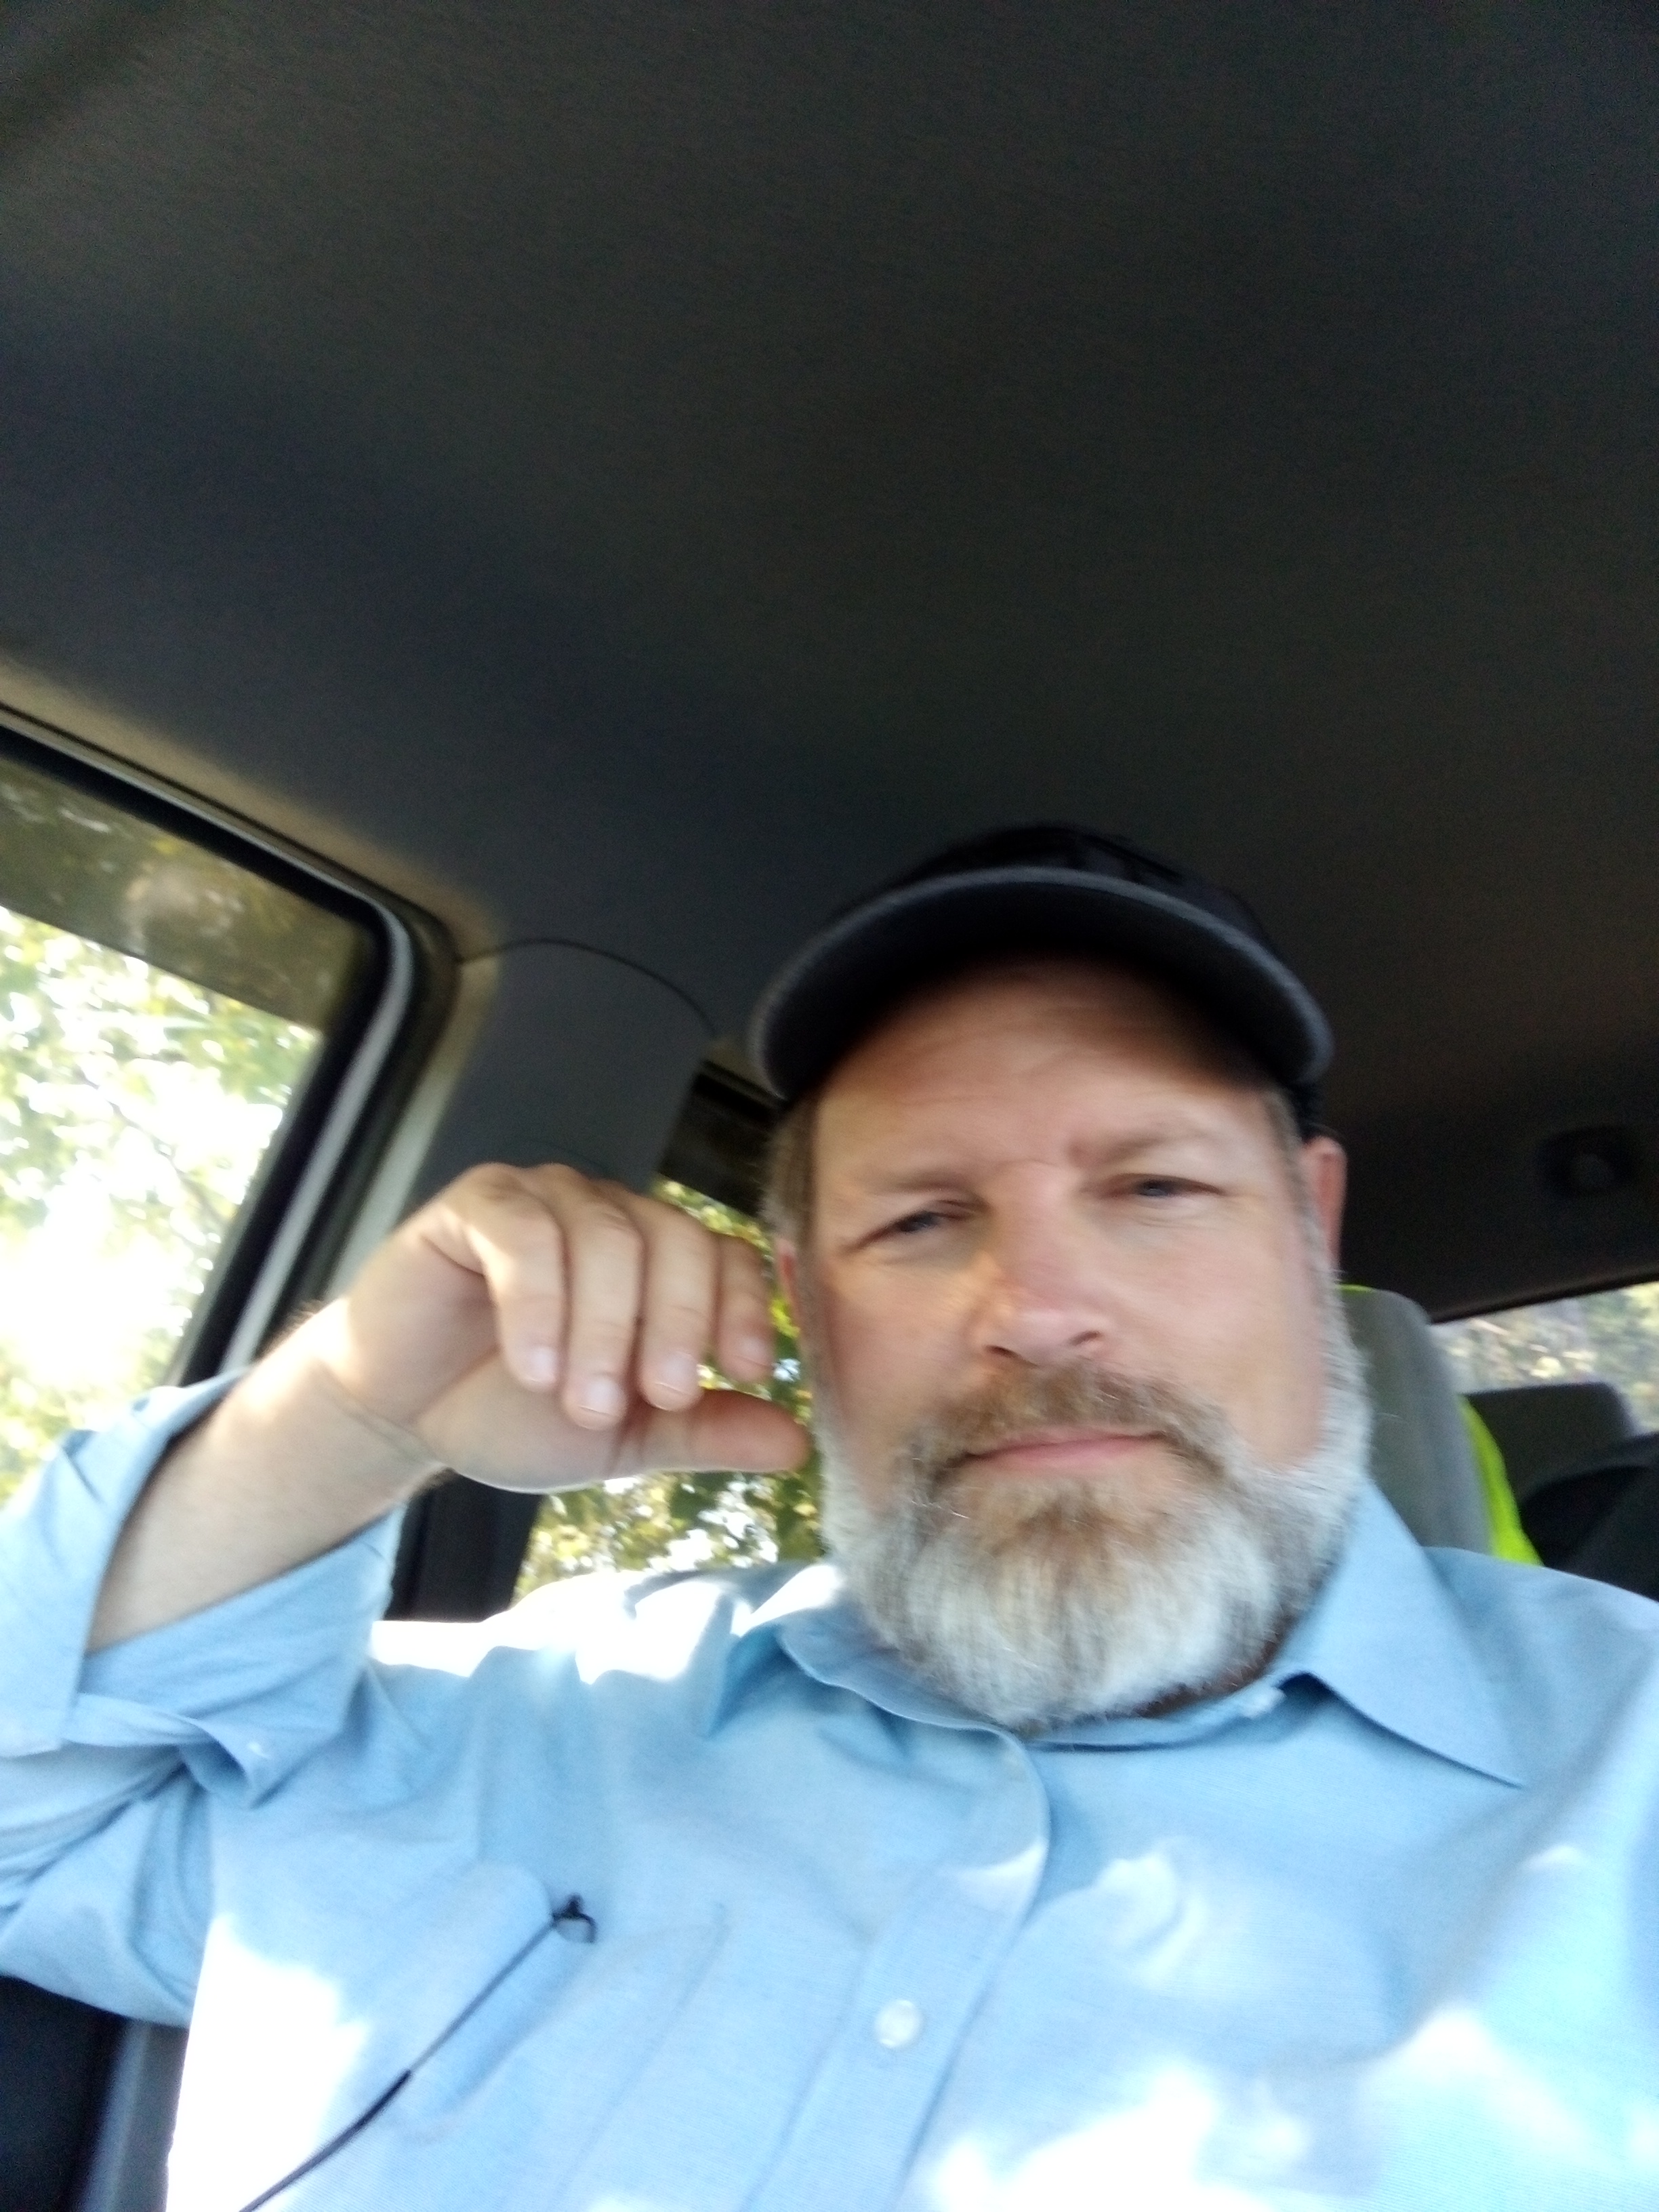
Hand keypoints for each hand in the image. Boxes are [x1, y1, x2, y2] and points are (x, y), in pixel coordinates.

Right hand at [318, 1163, 809, 1491]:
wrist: (404, 1414)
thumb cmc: (516, 1413)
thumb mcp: (622, 1438)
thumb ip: (702, 1433)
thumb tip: (797, 1445)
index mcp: (657, 1262)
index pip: (727, 1256)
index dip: (742, 1308)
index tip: (747, 1372)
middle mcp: (609, 1217)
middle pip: (675, 1238)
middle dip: (675, 1324)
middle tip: (654, 1399)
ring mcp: (544, 1200)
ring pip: (605, 1235)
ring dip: (602, 1325)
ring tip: (578, 1400)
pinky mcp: (478, 1203)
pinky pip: (525, 1229)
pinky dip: (537, 1300)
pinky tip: (531, 1364)